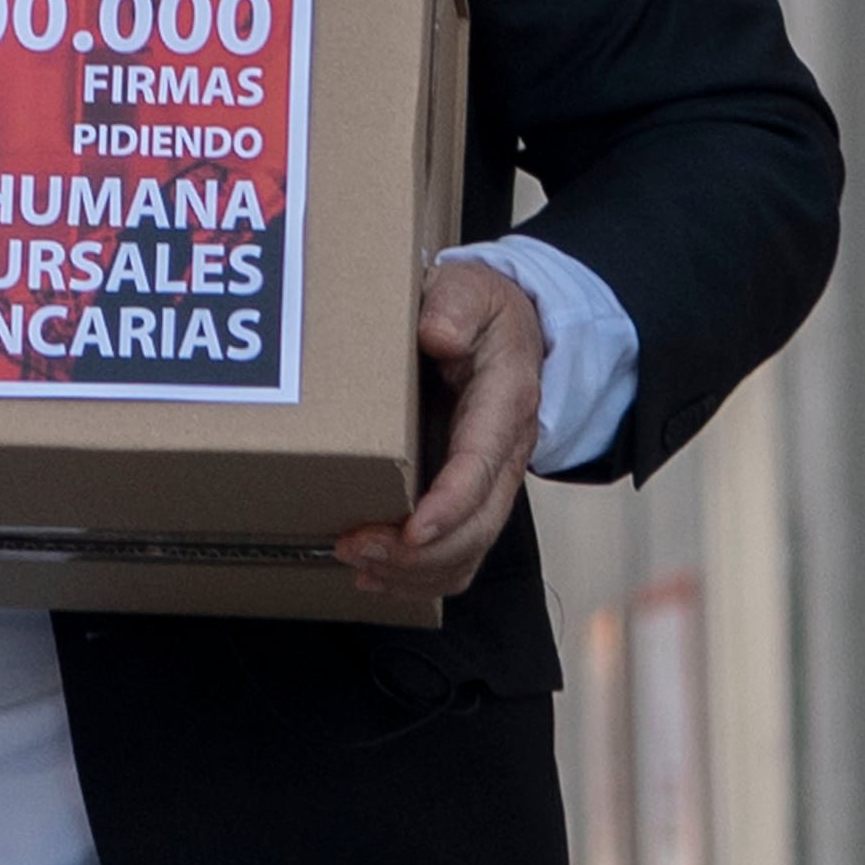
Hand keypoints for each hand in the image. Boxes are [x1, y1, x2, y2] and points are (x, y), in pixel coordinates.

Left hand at [342, 259, 547, 603]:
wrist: (511, 326)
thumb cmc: (482, 310)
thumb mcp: (472, 288)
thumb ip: (457, 305)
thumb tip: (435, 334)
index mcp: (505, 403)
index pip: (482, 465)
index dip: (449, 505)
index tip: (411, 529)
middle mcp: (506, 452)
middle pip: (476, 526)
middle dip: (417, 551)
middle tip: (353, 545)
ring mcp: (493, 481)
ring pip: (468, 551)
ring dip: (415, 571)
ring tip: (358, 564)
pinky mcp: (475, 497)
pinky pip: (459, 554)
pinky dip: (421, 577)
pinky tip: (377, 575)